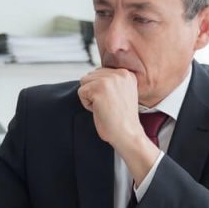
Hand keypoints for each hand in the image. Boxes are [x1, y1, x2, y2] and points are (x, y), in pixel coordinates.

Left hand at [78, 67, 160, 183]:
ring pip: (84, 82)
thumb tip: (93, 77)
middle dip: (95, 92)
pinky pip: (81, 92)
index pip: (100, 73)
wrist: (127, 134)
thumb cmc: (123, 120)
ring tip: (105, 107)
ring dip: (90, 97)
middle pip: (91, 76)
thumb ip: (112, 82)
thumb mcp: (123, 93)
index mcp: (126, 74)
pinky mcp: (98, 88)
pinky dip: (87, 105)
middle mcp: (119, 73)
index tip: (114, 102)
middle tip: (109, 106)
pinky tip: (100, 110)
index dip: (101, 90)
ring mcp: (109, 80)